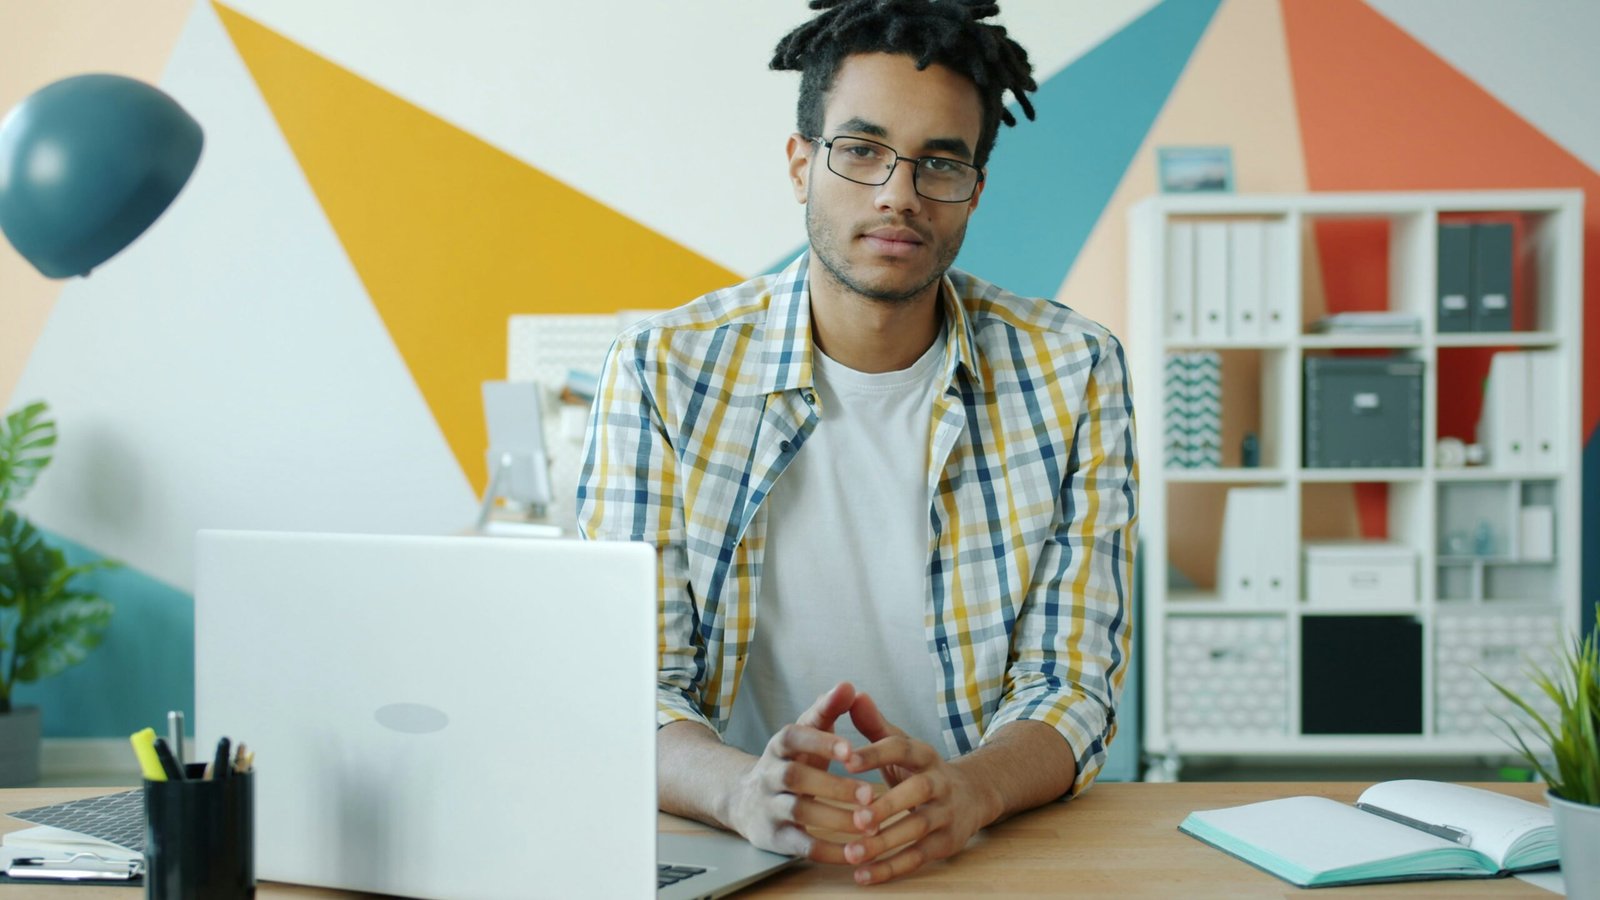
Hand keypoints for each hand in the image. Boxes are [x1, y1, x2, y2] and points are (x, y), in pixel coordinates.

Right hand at [722, 682, 871, 861]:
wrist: (744, 800)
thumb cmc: (792, 762)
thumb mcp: (806, 733)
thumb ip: (827, 710)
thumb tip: (849, 685)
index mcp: (781, 745)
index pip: (794, 736)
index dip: (820, 741)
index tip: (850, 748)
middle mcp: (770, 773)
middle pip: (796, 777)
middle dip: (833, 785)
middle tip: (870, 793)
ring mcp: (770, 805)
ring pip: (799, 811)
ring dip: (835, 818)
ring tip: (868, 824)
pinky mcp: (775, 836)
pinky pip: (801, 845)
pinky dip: (828, 850)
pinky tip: (854, 853)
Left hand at [838, 692, 1000, 884]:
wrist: (974, 795)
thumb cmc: (920, 769)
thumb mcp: (902, 744)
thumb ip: (874, 725)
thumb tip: (852, 692)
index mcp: (923, 754)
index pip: (900, 748)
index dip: (874, 753)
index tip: (845, 760)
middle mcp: (938, 782)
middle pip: (916, 792)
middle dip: (887, 805)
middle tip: (855, 817)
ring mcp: (945, 814)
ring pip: (917, 829)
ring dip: (885, 842)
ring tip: (852, 852)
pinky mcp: (945, 843)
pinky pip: (918, 857)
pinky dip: (891, 869)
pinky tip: (863, 876)